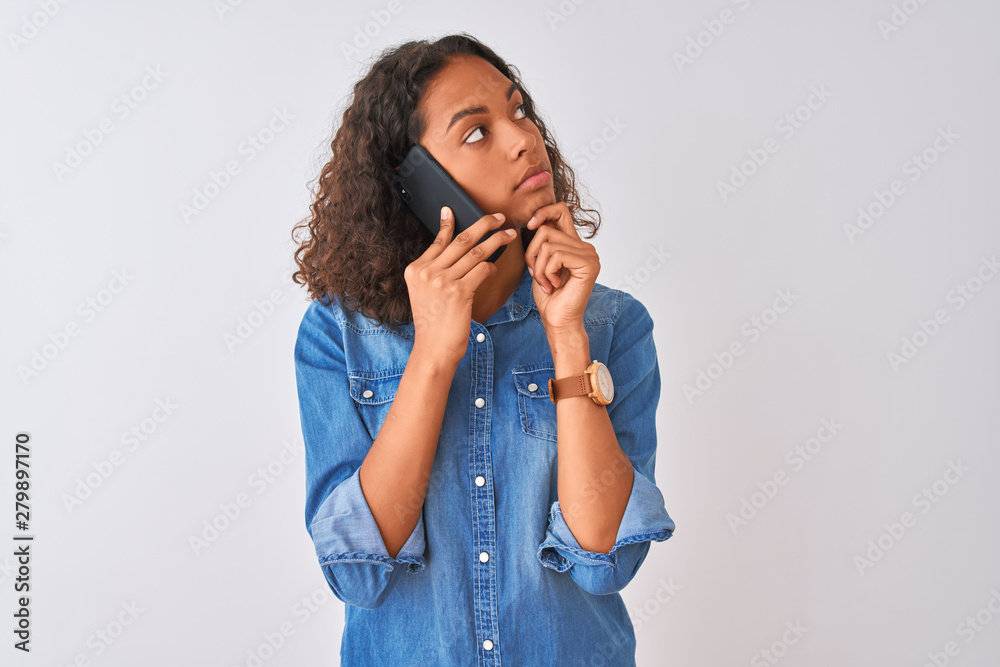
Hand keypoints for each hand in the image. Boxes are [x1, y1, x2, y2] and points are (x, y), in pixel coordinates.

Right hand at [405, 206, 517, 366]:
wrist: (434, 349)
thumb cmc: (433, 323)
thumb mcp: (424, 293)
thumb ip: (435, 271)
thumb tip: (455, 248)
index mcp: (415, 270)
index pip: (438, 240)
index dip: (448, 223)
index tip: (454, 209)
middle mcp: (426, 272)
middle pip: (461, 240)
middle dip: (483, 224)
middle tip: (498, 217)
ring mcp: (442, 281)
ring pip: (476, 252)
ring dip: (496, 241)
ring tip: (509, 235)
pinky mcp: (459, 292)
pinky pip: (482, 270)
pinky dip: (492, 267)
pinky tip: (495, 268)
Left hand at [524, 202, 599, 333]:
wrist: (558, 321)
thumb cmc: (549, 297)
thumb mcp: (540, 264)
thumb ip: (542, 243)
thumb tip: (536, 222)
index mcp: (574, 245)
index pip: (561, 210)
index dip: (543, 212)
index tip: (530, 226)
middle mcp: (585, 247)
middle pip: (546, 229)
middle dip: (532, 254)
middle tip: (538, 275)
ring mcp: (589, 254)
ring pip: (548, 244)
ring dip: (539, 267)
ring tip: (547, 283)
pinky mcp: (588, 263)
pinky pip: (556, 255)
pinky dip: (547, 272)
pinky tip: (554, 285)